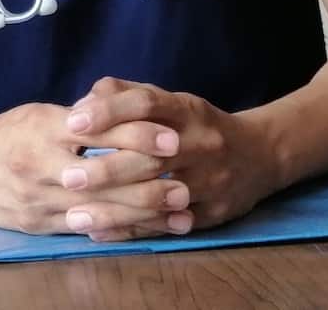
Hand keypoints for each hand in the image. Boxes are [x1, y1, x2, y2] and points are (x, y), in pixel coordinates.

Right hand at [0, 100, 191, 236]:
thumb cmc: (7, 134)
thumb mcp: (40, 114)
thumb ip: (80, 116)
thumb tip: (126, 108)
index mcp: (45, 130)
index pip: (99, 131)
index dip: (137, 134)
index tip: (172, 135)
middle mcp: (41, 166)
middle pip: (103, 176)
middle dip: (147, 181)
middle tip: (185, 182)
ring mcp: (39, 200)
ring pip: (99, 209)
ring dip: (142, 213)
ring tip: (178, 212)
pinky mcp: (39, 225)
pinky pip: (85, 230)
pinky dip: (119, 231)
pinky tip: (147, 231)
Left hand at [62, 77, 283, 239]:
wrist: (260, 155)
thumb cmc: (199, 125)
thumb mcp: (172, 101)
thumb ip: (128, 95)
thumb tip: (86, 100)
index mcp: (189, 111)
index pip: (148, 104)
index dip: (110, 111)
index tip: (73, 121)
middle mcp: (202, 144)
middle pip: (151, 156)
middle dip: (106, 168)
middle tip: (67, 176)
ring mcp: (210, 181)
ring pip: (158, 197)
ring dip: (115, 209)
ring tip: (75, 214)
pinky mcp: (213, 213)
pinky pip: (167, 225)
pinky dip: (132, 230)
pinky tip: (99, 231)